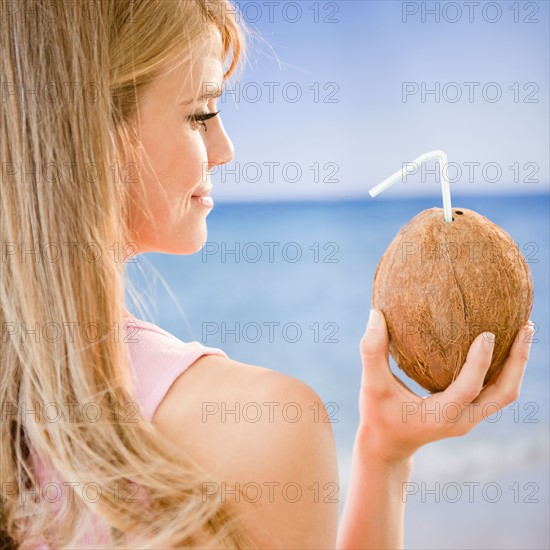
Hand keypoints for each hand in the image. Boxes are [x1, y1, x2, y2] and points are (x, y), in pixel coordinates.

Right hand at [357, 308, 534, 464]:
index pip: (468, 389)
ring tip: (523, 330)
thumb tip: (376, 314)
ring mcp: (469, 418)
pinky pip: (496, 390)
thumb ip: (372, 352)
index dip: (480, 363)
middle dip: (518, 361)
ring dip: (517, 364)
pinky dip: (505, 368)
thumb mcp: (371, 386)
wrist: (388, 447)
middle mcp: (461, 420)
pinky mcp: (469, 413)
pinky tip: (500, 344)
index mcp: (439, 415)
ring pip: (505, 393)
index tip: (488, 333)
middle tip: (525, 326)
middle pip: (504, 394)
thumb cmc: (378, 416)